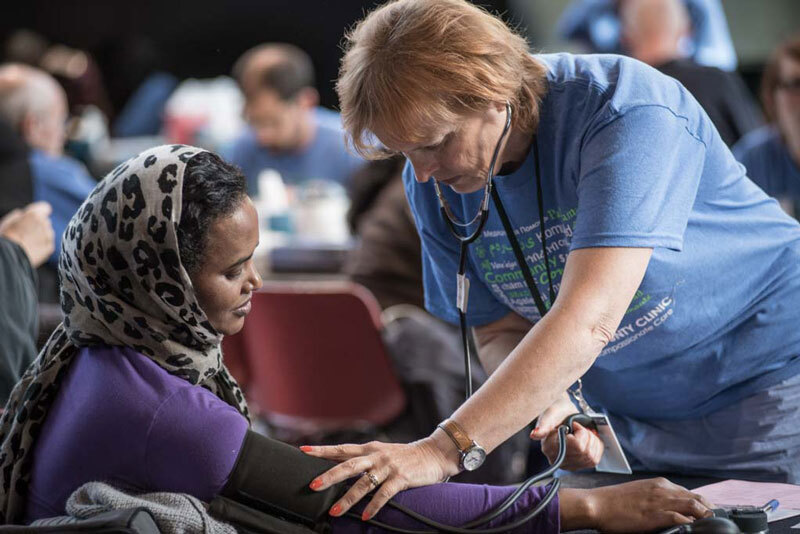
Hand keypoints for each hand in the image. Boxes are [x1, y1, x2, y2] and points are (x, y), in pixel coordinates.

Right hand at [0, 202, 54, 267]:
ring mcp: (49, 235)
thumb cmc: (7, 238)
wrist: (11, 257)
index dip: (40, 212)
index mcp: (34, 214)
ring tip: (27, 243)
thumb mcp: (7, 222)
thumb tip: (22, 214)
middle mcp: (44, 223)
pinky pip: (47, 244)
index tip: (35, 217)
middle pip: (45, 222)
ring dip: (40, 236)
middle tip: (25, 234)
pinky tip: (31, 250)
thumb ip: (18, 215)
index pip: (45, 207)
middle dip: (38, 226)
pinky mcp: (50, 247)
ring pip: (47, 233)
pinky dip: (42, 246)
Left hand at [301, 430, 460, 520]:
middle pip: (348, 465)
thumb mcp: (382, 452)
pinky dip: (373, 506)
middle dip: (329, 476)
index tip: (303, 450)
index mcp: (369, 449)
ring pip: (363, 483)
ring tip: (335, 511)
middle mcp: (376, 456)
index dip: (322, 450)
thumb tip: (339, 466)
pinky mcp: (401, 478)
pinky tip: (365, 515)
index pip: (341, 449)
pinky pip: (384, 494)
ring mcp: (388, 467)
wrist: (434, 453)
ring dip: (348, 498)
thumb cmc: (405, 456)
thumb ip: (363, 459)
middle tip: (313, 486)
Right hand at [530, 393, 603, 469]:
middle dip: (588, 436)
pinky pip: (594, 460)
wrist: (564, 415)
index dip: (581, 433)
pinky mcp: (577, 466)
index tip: (573, 424)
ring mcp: (568, 465)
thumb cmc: (558, 412)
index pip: (578, 446)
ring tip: (582, 434)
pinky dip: (595, 448)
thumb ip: (544, 424)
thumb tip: (534, 435)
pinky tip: (587, 441)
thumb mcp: (551, 413)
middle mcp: (557, 460)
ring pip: (592, 457)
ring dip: (592, 441)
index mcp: (549, 447)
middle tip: (578, 428)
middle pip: (587, 452)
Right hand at [561, 478, 714, 532]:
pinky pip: (681, 518)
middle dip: (709, 509)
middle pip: (696, 498)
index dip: (702, 504)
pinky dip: (691, 523)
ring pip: (694, 506)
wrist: (597, 504)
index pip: (689, 492)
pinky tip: (694, 527)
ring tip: (711, 524)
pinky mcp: (656, 515)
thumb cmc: (613, 502)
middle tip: (715, 520)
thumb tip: (667, 508)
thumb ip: (655, 498)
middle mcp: (662, 490)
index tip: (708, 513)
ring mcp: (660, 501)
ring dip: (705, 516)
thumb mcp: (638, 493)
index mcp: (659, 484)